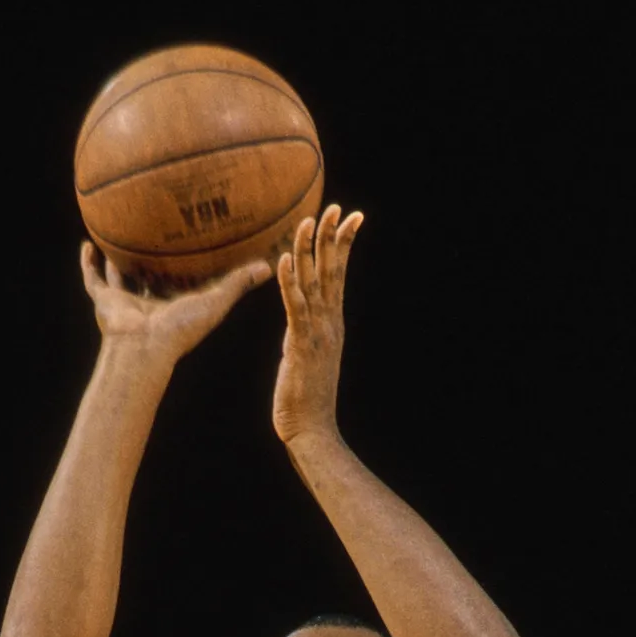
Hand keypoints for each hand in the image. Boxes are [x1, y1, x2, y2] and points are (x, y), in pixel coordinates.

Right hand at [80, 243, 271, 369]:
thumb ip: (238, 283)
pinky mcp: (105, 301)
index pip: (184, 282)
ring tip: (118, 238)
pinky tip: (88, 243)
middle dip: (153, 262)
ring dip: (119, 260)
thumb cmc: (181, 330)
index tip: (196, 246)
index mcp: (175, 304)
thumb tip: (270, 266)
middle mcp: (149, 303)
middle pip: (151, 278)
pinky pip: (93, 280)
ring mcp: (125, 303)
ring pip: (121, 277)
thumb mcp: (215, 301)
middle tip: (157, 235)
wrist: (143, 346)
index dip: (189, 267)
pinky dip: (88, 264)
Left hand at [272, 204, 363, 445]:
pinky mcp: (301, 344)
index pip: (338, 276)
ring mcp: (317, 332)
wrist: (312, 429)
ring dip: (310, 250)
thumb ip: (305, 338)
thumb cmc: (306, 399)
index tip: (350, 219)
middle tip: (338, 207)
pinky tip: (285, 259)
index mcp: (331, 324)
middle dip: (334, 237)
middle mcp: (329, 323)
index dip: (343, 246)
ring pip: (314, 282)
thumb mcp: (308, 359)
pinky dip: (290, 281)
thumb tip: (298, 327)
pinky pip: (295, 305)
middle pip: (332, 271)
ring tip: (308, 221)